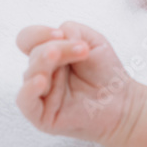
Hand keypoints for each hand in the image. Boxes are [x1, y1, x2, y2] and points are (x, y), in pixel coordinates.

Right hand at [16, 21, 142, 145]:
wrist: (121, 100)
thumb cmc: (106, 72)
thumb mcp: (93, 41)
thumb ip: (72, 31)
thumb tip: (54, 36)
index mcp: (49, 54)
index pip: (29, 39)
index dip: (39, 33)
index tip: (60, 34)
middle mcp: (41, 73)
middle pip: (34, 54)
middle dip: (58, 49)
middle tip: (82, 50)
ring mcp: (41, 95)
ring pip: (30, 74)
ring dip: (46, 63)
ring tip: (62, 61)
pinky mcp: (42, 115)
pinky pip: (25, 102)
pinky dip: (29, 90)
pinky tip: (41, 81)